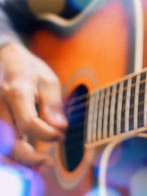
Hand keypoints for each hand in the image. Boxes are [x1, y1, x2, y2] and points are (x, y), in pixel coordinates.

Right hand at [0, 43, 66, 165]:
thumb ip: (53, 104)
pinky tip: (22, 159)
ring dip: (16, 161)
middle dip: (30, 157)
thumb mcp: (48, 80)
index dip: (47, 135)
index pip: (29, 122)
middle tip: (49, 162)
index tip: (61, 136)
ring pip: (0, 146)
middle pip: (9, 140)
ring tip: (36, 166)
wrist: (5, 59)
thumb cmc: (30, 70)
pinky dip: (9, 154)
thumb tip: (60, 127)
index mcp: (17, 91)